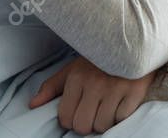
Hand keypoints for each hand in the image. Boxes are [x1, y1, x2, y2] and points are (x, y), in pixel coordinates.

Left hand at [28, 55, 155, 133]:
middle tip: (93, 111)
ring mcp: (117, 88)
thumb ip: (52, 87)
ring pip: (102, 125)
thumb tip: (32, 104)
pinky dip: (120, 115)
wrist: (133, 41)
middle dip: (86, 124)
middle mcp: (96, 84)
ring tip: (107, 106)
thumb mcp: (73, 68)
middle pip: (83, 126)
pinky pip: (122, 119)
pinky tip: (120, 102)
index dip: (70, 120)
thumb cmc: (99, 60)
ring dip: (104, 120)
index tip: (78, 111)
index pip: (66, 117)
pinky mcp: (135, 92)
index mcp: (77, 78)